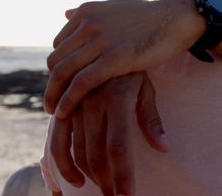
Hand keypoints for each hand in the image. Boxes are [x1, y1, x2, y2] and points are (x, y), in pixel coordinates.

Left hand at [45, 0, 204, 117]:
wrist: (178, 19)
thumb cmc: (151, 17)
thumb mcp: (115, 7)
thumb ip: (91, 13)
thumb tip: (67, 13)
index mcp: (87, 12)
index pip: (59, 45)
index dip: (59, 66)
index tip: (63, 84)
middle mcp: (88, 24)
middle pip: (56, 60)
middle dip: (52, 83)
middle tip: (52, 101)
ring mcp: (100, 40)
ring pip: (63, 72)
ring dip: (54, 95)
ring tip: (54, 110)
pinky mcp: (113, 58)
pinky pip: (81, 83)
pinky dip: (68, 99)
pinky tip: (64, 112)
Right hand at [50, 72, 168, 195]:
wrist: (104, 41)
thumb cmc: (132, 69)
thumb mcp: (146, 89)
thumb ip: (151, 120)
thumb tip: (164, 148)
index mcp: (117, 99)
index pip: (119, 145)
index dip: (122, 174)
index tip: (127, 195)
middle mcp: (93, 103)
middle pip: (96, 154)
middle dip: (107, 182)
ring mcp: (75, 106)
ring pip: (77, 152)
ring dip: (89, 177)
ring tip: (104, 191)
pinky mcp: (63, 108)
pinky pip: (57, 142)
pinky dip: (63, 165)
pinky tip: (75, 181)